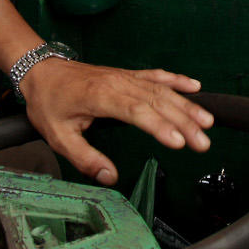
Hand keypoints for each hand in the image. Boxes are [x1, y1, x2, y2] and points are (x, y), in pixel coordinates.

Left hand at [19, 59, 213, 185]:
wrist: (42, 71)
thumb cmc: (49, 103)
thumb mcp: (58, 137)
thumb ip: (85, 159)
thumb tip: (110, 178)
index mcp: (101, 96)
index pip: (137, 111)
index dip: (160, 126)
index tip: (179, 142)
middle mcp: (118, 83)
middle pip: (157, 101)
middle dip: (183, 122)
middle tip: (203, 143)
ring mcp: (125, 77)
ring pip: (161, 90)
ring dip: (186, 105)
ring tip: (207, 123)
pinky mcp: (128, 75)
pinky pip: (156, 76)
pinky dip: (176, 80)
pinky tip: (195, 87)